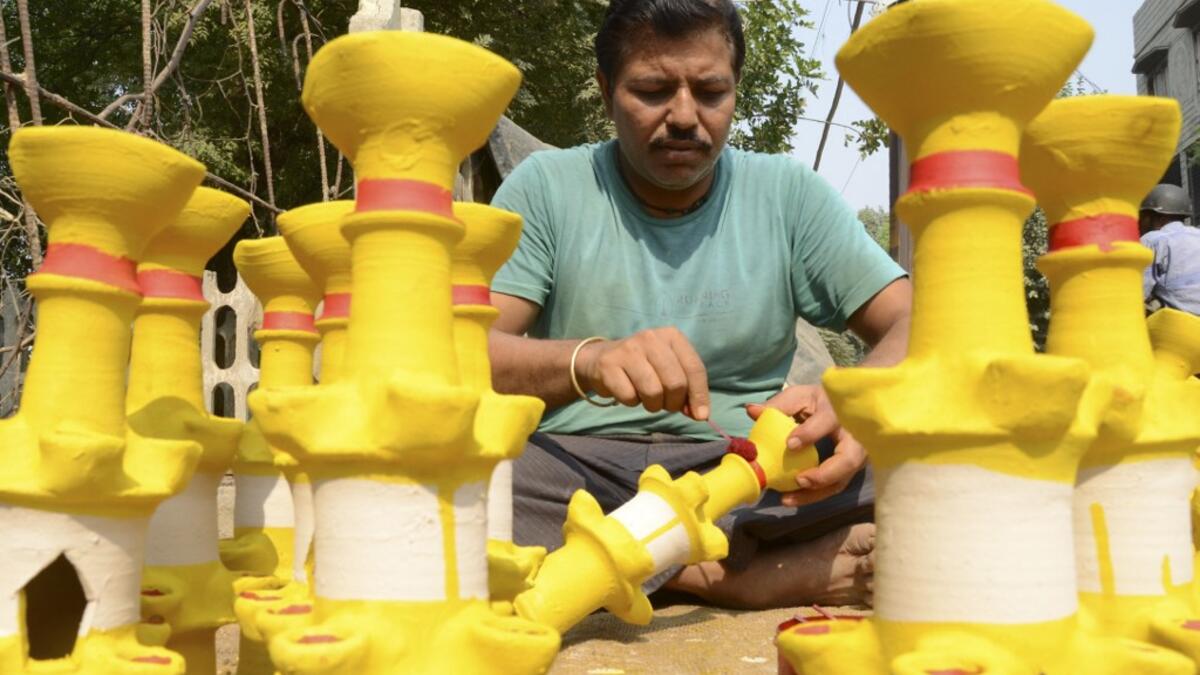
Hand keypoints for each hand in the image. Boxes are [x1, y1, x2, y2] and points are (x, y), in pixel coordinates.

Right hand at [574, 327, 709, 418]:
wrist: (601, 358)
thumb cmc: (644, 366)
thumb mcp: (669, 370)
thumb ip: (687, 389)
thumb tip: (700, 414)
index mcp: (671, 336)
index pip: (694, 368)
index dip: (699, 395)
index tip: (700, 416)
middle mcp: (650, 338)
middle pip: (676, 383)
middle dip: (673, 403)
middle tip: (665, 404)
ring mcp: (628, 349)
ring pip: (653, 392)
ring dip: (653, 405)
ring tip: (647, 399)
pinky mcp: (608, 364)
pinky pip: (629, 397)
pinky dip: (631, 402)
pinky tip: (628, 391)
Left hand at [745, 384, 866, 506]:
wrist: (840, 407)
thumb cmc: (815, 402)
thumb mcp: (798, 397)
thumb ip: (777, 405)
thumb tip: (752, 410)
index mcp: (837, 411)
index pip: (828, 422)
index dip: (810, 434)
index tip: (790, 444)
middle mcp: (854, 435)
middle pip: (848, 460)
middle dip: (825, 474)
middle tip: (800, 480)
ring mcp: (856, 455)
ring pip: (841, 480)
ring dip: (815, 493)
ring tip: (787, 499)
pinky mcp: (850, 469)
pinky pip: (834, 486)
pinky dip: (813, 496)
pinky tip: (791, 498)